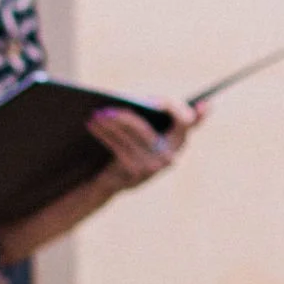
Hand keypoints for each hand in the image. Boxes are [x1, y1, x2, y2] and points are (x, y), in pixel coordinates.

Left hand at [87, 99, 201, 188]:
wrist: (115, 182)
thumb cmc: (131, 148)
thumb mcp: (143, 134)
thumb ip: (151, 115)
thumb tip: (141, 101)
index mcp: (179, 142)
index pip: (190, 122)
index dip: (179, 108)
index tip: (156, 101)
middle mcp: (171, 156)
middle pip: (147, 129)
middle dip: (127, 116)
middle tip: (110, 105)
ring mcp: (153, 167)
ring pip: (130, 137)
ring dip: (111, 122)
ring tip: (97, 113)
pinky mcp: (136, 173)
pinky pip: (118, 147)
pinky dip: (104, 133)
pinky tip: (93, 123)